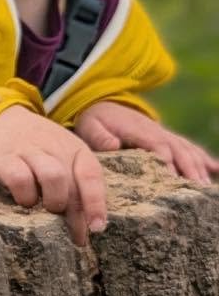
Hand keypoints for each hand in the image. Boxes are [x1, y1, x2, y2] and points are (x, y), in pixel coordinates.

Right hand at [0, 105, 106, 246]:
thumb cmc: (36, 146)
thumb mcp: (61, 155)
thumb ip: (75, 182)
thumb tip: (87, 223)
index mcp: (75, 149)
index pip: (92, 176)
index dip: (96, 203)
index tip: (97, 227)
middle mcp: (56, 149)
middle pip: (73, 185)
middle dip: (75, 216)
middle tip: (72, 237)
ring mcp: (30, 151)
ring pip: (53, 178)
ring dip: (53, 201)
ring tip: (46, 211)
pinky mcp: (5, 158)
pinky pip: (20, 179)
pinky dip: (25, 195)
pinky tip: (23, 201)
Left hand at [75, 100, 217, 184]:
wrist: (104, 107)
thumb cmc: (96, 121)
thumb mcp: (90, 126)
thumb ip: (99, 137)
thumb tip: (114, 145)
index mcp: (138, 130)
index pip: (156, 145)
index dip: (166, 160)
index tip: (172, 178)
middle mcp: (157, 131)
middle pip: (178, 150)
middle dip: (189, 168)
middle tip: (198, 188)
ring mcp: (165, 135)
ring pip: (187, 150)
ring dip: (199, 167)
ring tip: (206, 187)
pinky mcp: (169, 140)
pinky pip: (190, 148)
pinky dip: (204, 158)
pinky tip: (217, 169)